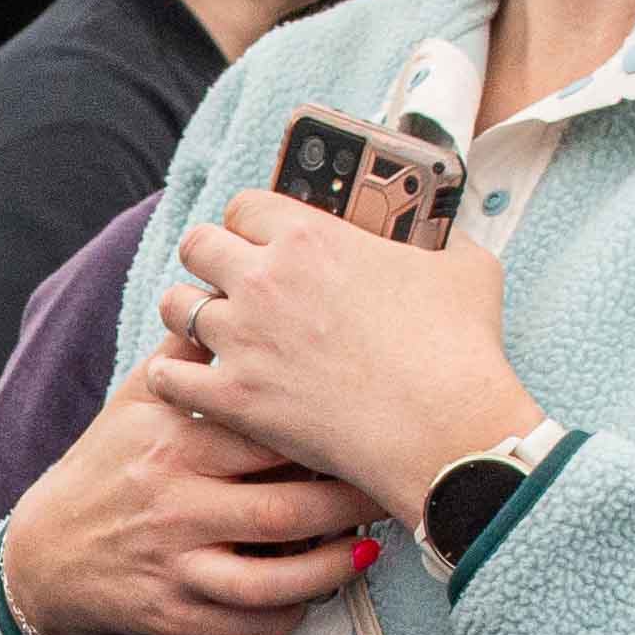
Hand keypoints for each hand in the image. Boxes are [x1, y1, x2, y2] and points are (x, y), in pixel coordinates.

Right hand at [0, 366, 380, 634]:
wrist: (42, 555)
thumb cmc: (104, 469)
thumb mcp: (133, 405)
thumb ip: (185, 359)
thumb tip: (226, 293)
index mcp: (173, 444)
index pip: (265, 435)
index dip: (323, 433)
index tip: (368, 426)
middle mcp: (175, 505)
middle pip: (285, 508)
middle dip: (350, 503)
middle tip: (390, 490)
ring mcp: (175, 565)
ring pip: (274, 579)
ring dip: (333, 568)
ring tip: (369, 551)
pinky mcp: (174, 616)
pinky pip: (248, 625)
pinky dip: (291, 614)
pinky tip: (319, 595)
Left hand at [138, 189, 540, 528]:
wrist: (444, 428)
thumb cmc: (459, 350)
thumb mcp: (466, 269)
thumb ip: (444, 243)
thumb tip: (448, 238)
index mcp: (310, 235)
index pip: (246, 206)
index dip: (250, 223)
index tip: (257, 239)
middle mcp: (264, 278)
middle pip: (198, 245)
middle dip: (209, 259)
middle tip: (225, 280)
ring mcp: (243, 338)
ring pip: (175, 306)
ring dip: (188, 314)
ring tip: (206, 330)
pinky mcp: (234, 396)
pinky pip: (168, 376)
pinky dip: (172, 377)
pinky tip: (186, 380)